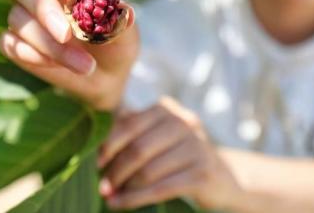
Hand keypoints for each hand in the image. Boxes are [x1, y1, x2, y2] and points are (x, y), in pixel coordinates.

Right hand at [0, 0, 138, 109]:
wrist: (107, 76)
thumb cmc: (116, 43)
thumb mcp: (126, 33)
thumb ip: (119, 20)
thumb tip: (121, 11)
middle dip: (44, 9)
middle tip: (66, 34)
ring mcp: (25, 15)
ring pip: (17, 17)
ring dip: (48, 43)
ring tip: (83, 65)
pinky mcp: (16, 42)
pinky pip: (8, 42)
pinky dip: (30, 54)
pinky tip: (53, 65)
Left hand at [98, 97, 241, 209]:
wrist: (221, 180)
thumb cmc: (175, 158)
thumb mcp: (156, 138)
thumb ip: (130, 133)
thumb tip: (92, 146)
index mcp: (167, 109)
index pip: (130, 124)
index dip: (108, 145)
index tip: (94, 163)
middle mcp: (184, 123)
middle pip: (138, 149)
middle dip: (115, 170)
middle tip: (102, 185)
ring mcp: (196, 147)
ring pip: (149, 171)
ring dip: (124, 187)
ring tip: (109, 196)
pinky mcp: (203, 174)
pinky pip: (161, 188)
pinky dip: (136, 199)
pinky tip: (120, 204)